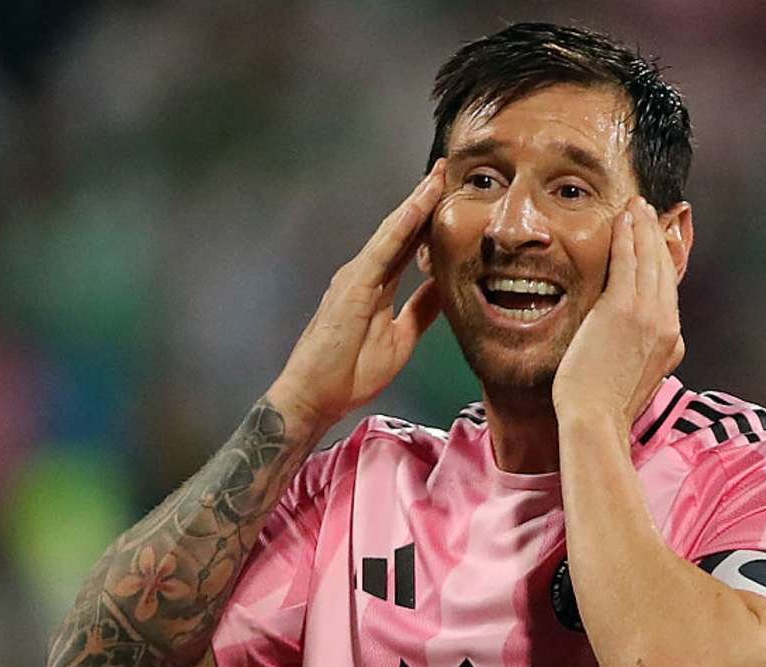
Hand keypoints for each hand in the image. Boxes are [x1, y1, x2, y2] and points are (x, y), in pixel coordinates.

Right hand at [269, 160, 447, 429]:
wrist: (315, 397)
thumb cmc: (349, 374)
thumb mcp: (400, 339)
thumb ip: (420, 311)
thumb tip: (445, 290)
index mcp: (376, 285)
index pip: (407, 244)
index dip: (428, 219)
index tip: (451, 194)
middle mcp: (364, 273)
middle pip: (400, 229)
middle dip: (424, 199)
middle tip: (446, 169)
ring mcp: (355, 277)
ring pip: (392, 232)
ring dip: (416, 203)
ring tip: (438, 176)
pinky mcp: (352, 287)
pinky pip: (381, 251)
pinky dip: (401, 227)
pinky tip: (418, 208)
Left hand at [552, 196, 684, 431]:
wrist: (596, 420)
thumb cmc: (604, 409)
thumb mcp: (636, 381)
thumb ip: (642, 357)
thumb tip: (633, 347)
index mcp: (672, 344)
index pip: (670, 293)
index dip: (665, 262)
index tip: (659, 243)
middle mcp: (668, 325)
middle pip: (666, 270)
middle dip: (658, 237)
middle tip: (651, 213)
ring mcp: (649, 315)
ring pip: (651, 260)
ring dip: (645, 228)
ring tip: (638, 207)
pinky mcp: (623, 308)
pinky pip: (628, 261)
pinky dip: (628, 235)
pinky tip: (624, 218)